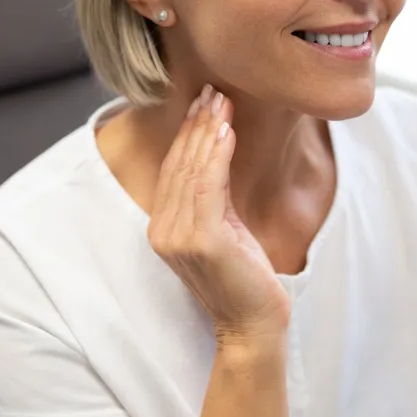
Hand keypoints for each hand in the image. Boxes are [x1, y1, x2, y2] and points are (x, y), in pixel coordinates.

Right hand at [148, 85, 291, 343]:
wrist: (253, 324)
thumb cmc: (244, 279)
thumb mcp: (224, 230)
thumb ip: (213, 199)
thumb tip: (217, 153)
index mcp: (163, 229)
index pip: (172, 171)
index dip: (186, 135)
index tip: (203, 103)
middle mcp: (163, 232)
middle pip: (179, 166)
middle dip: (196, 125)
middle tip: (213, 91)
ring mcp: (179, 237)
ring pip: (192, 171)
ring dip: (207, 132)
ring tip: (221, 103)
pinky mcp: (202, 240)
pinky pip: (208, 187)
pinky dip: (217, 155)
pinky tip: (227, 132)